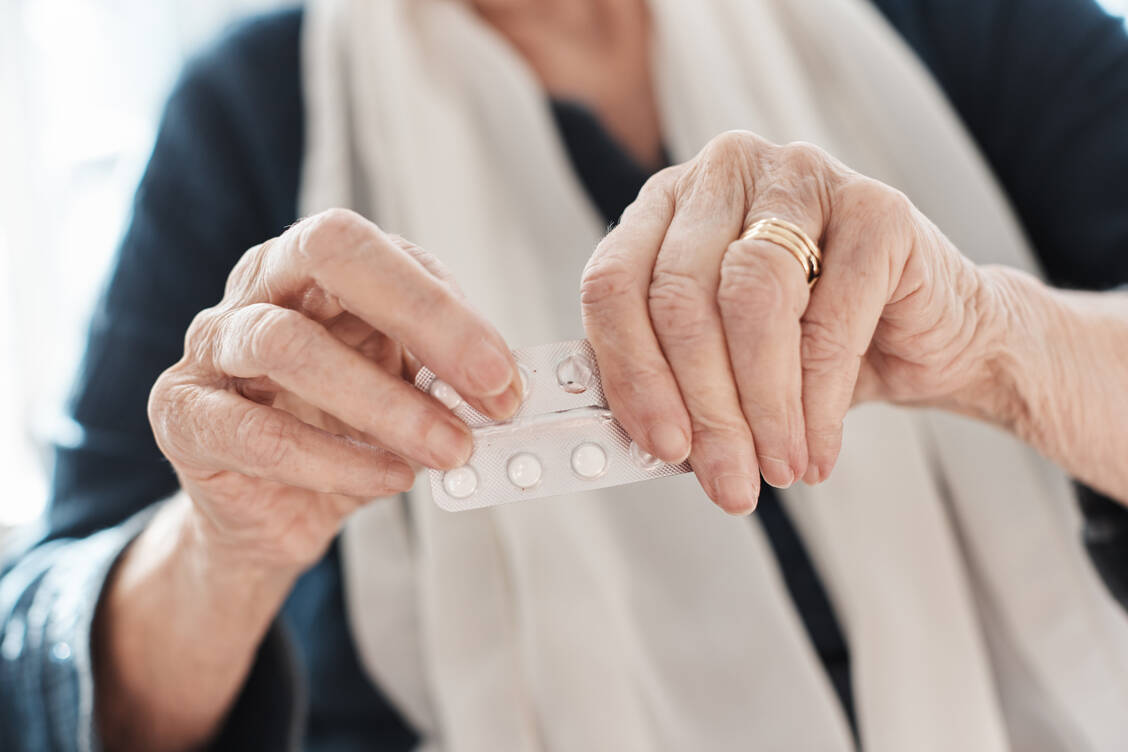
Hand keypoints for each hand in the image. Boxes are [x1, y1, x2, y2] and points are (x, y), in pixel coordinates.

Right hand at [149, 208, 522, 569]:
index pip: (373, 248)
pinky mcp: (184, 416)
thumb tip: (503, 380)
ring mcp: (211, 347)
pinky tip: (391, 478)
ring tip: (448, 450)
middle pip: (325, 253)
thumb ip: (443, 367)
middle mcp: (257, 287)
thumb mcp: (405, 383)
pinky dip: (339, 461)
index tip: (503, 375)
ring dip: (386, 405)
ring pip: (288, 345)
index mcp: (313, 265)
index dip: (444, 306)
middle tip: (487, 392)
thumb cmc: (343, 429)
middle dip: (421, 317)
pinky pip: (260, 434)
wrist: (273, 507)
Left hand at [581, 131, 1009, 513]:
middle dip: (704, 408)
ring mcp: (800, 177)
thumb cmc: (810, 342)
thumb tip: (649, 444)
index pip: (614, 283)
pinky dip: (818, 402)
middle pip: (680, 297)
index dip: (630, 373)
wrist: (926, 331)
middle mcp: (723, 173)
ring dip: (761, 406)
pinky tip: (817, 449)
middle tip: (727, 478)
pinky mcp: (876, 206)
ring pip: (750, 301)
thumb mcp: (725, 364)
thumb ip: (677, 388)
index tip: (660, 445)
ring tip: (776, 467)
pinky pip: (830, 319)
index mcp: (665, 204)